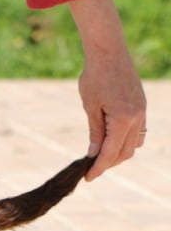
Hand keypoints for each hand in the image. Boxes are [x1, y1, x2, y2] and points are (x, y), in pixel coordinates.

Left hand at [69, 0, 146, 180]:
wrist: (109, 52)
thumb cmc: (94, 77)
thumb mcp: (90, 107)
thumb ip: (95, 132)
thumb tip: (94, 154)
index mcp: (123, 119)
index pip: (110, 153)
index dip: (98, 168)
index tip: (87, 177)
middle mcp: (137, 117)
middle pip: (125, 152)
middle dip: (108, 164)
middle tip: (90, 170)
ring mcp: (142, 111)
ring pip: (134, 144)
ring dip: (117, 155)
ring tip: (99, 159)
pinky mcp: (142, 106)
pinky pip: (138, 132)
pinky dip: (126, 142)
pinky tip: (111, 143)